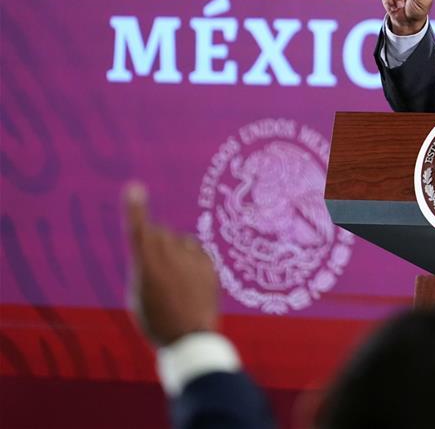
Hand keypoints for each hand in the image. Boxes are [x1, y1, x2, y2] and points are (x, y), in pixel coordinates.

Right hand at [124, 182, 218, 345]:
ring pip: (179, 240)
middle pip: (159, 232)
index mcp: (146, 266)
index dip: (135, 209)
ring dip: (174, 250)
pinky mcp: (209, 265)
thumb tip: (154, 245)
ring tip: (176, 279)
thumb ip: (144, 264)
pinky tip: (190, 281)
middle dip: (155, 241)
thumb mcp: (139, 293)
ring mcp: (192, 260)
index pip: (138, 230)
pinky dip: (191, 259)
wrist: (190, 338)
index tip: (134, 187)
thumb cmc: (156, 319)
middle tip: (157, 268)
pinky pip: (196, 251)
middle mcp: (169, 258)